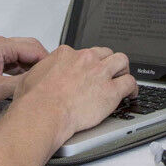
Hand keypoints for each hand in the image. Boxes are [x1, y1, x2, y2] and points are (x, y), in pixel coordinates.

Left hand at [0, 36, 48, 111]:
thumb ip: (19, 85)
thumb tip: (37, 84)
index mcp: (0, 46)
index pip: (34, 48)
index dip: (48, 61)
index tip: (57, 73)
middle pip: (29, 49)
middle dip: (41, 63)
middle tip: (52, 78)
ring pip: (20, 58)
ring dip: (30, 69)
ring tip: (39, 83)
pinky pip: (11, 65)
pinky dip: (19, 73)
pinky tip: (22, 85)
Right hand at [10, 45, 136, 148]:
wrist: (43, 113)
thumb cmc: (35, 101)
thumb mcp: (32, 77)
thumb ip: (43, 71)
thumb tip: (43, 74)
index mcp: (67, 54)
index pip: (84, 52)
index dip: (88, 63)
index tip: (88, 70)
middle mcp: (86, 59)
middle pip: (105, 53)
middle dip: (108, 62)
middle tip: (109, 72)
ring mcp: (100, 73)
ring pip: (121, 61)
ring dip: (123, 70)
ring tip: (123, 78)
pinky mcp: (111, 91)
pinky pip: (129, 83)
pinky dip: (133, 88)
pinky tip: (131, 93)